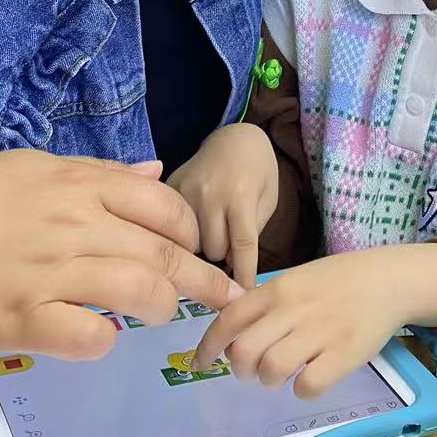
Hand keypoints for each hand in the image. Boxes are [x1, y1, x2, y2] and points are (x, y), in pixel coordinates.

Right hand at [0, 151, 240, 358]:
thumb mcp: (40, 169)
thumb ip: (102, 174)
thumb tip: (156, 173)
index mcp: (81, 186)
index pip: (165, 208)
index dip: (193, 233)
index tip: (200, 251)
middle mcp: (75, 226)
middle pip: (163, 254)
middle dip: (203, 281)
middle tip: (222, 299)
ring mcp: (52, 274)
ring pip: (138, 291)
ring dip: (161, 308)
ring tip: (161, 315)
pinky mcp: (27, 319)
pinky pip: (87, 336)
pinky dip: (105, 342)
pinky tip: (104, 338)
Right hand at [166, 124, 278, 286]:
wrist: (235, 136)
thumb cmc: (259, 172)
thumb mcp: (268, 200)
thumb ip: (251, 233)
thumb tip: (231, 270)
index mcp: (240, 196)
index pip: (241, 246)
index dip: (243, 276)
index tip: (243, 299)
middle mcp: (208, 194)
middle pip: (211, 251)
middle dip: (221, 258)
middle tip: (226, 250)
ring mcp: (184, 190)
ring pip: (188, 243)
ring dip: (200, 248)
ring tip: (209, 236)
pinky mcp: (168, 187)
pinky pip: (170, 225)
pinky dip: (181, 233)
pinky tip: (188, 228)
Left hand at [193, 244, 436, 398]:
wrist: (388, 280)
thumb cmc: (337, 283)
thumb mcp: (297, 281)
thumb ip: (266, 305)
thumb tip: (232, 339)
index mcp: (279, 289)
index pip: (230, 318)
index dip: (209, 345)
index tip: (201, 363)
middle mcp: (295, 309)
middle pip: (245, 350)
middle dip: (241, 369)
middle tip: (252, 371)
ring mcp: (321, 332)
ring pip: (273, 369)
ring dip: (271, 380)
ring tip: (284, 373)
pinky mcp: (346, 354)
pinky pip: (308, 385)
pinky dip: (303, 389)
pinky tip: (312, 379)